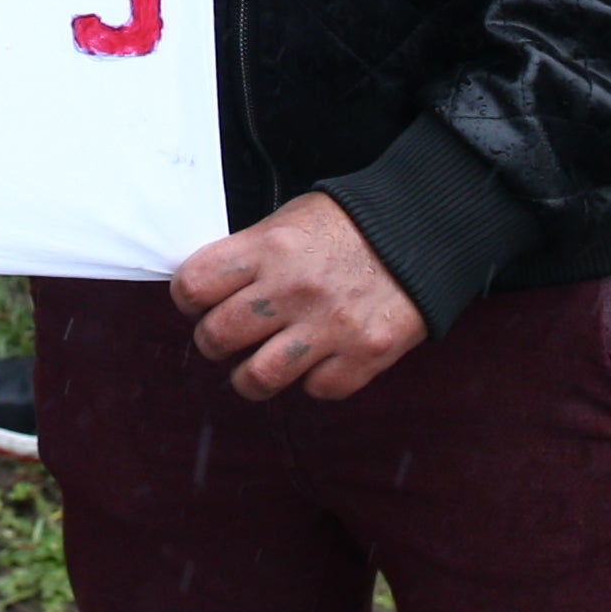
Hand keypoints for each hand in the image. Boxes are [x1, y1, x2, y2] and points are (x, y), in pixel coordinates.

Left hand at [171, 192, 430, 402]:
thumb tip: (208, 289)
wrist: (422, 230)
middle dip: (213, 341)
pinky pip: (316, 390)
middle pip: (218, 336)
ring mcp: (330, 326)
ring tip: (256, 368)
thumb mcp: (289, 221)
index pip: (194, 285)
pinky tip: (316, 361)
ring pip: (258, 377)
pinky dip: (311, 382)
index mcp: (269, 248)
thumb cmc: (348, 226)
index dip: (188, 298)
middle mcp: (294, 289)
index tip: (198, 302)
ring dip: (249, 378)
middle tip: (224, 338)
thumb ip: (249, 254)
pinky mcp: (365, 355)